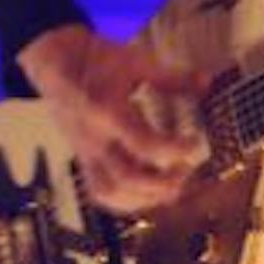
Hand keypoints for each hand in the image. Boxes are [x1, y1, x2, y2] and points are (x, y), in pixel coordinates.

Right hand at [15, 24, 207, 214]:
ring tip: (173, 186)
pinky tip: (150, 194)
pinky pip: (100, 193)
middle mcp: (94, 137)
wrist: (57, 63)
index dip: (174, 150)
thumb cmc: (96, 61)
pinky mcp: (84, 160)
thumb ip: (173, 77)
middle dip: (162, 183)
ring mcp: (86, 152)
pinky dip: (126, 202)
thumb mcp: (136, 62)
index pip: (143, 143)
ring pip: (110, 192)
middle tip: (187, 171)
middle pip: (126, 177)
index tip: (195, 144)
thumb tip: (206, 82)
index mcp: (106, 110)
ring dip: (145, 198)